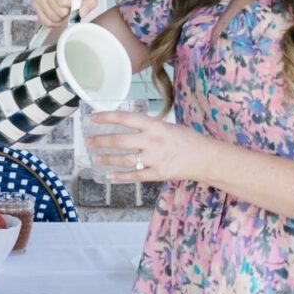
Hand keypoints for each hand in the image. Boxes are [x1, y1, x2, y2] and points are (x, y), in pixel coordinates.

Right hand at [31, 0, 98, 28]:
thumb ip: (90, 1)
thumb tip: (81, 13)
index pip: (63, 3)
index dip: (72, 5)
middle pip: (58, 12)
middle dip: (67, 12)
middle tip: (69, 3)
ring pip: (52, 18)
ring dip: (61, 17)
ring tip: (63, 6)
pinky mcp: (34, 4)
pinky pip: (45, 22)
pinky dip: (54, 21)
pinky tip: (57, 13)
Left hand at [83, 106, 200, 184]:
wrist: (205, 158)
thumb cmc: (186, 139)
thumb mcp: (167, 126)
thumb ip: (148, 128)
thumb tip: (126, 127)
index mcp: (155, 125)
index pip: (126, 118)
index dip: (107, 117)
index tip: (93, 117)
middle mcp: (153, 141)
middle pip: (120, 141)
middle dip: (101, 141)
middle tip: (88, 141)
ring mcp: (155, 159)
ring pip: (124, 160)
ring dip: (106, 159)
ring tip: (95, 158)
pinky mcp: (158, 174)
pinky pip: (134, 176)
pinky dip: (120, 176)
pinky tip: (109, 176)